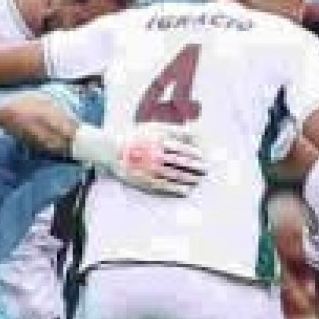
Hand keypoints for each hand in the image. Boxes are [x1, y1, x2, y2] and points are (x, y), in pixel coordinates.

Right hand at [73, 122, 208, 195]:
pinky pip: (165, 186)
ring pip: (175, 175)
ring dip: (190, 178)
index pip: (182, 148)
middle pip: (181, 162)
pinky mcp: (145, 180)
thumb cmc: (137, 136)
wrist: (112, 149)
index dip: (195, 153)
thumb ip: (175, 130)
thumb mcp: (155, 127)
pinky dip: (177, 189)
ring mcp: (150, 169)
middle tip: (206, 170)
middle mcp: (156, 154)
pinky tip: (187, 191)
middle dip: (196, 167)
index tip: (203, 157)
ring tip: (198, 180)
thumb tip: (195, 134)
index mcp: (158, 140)